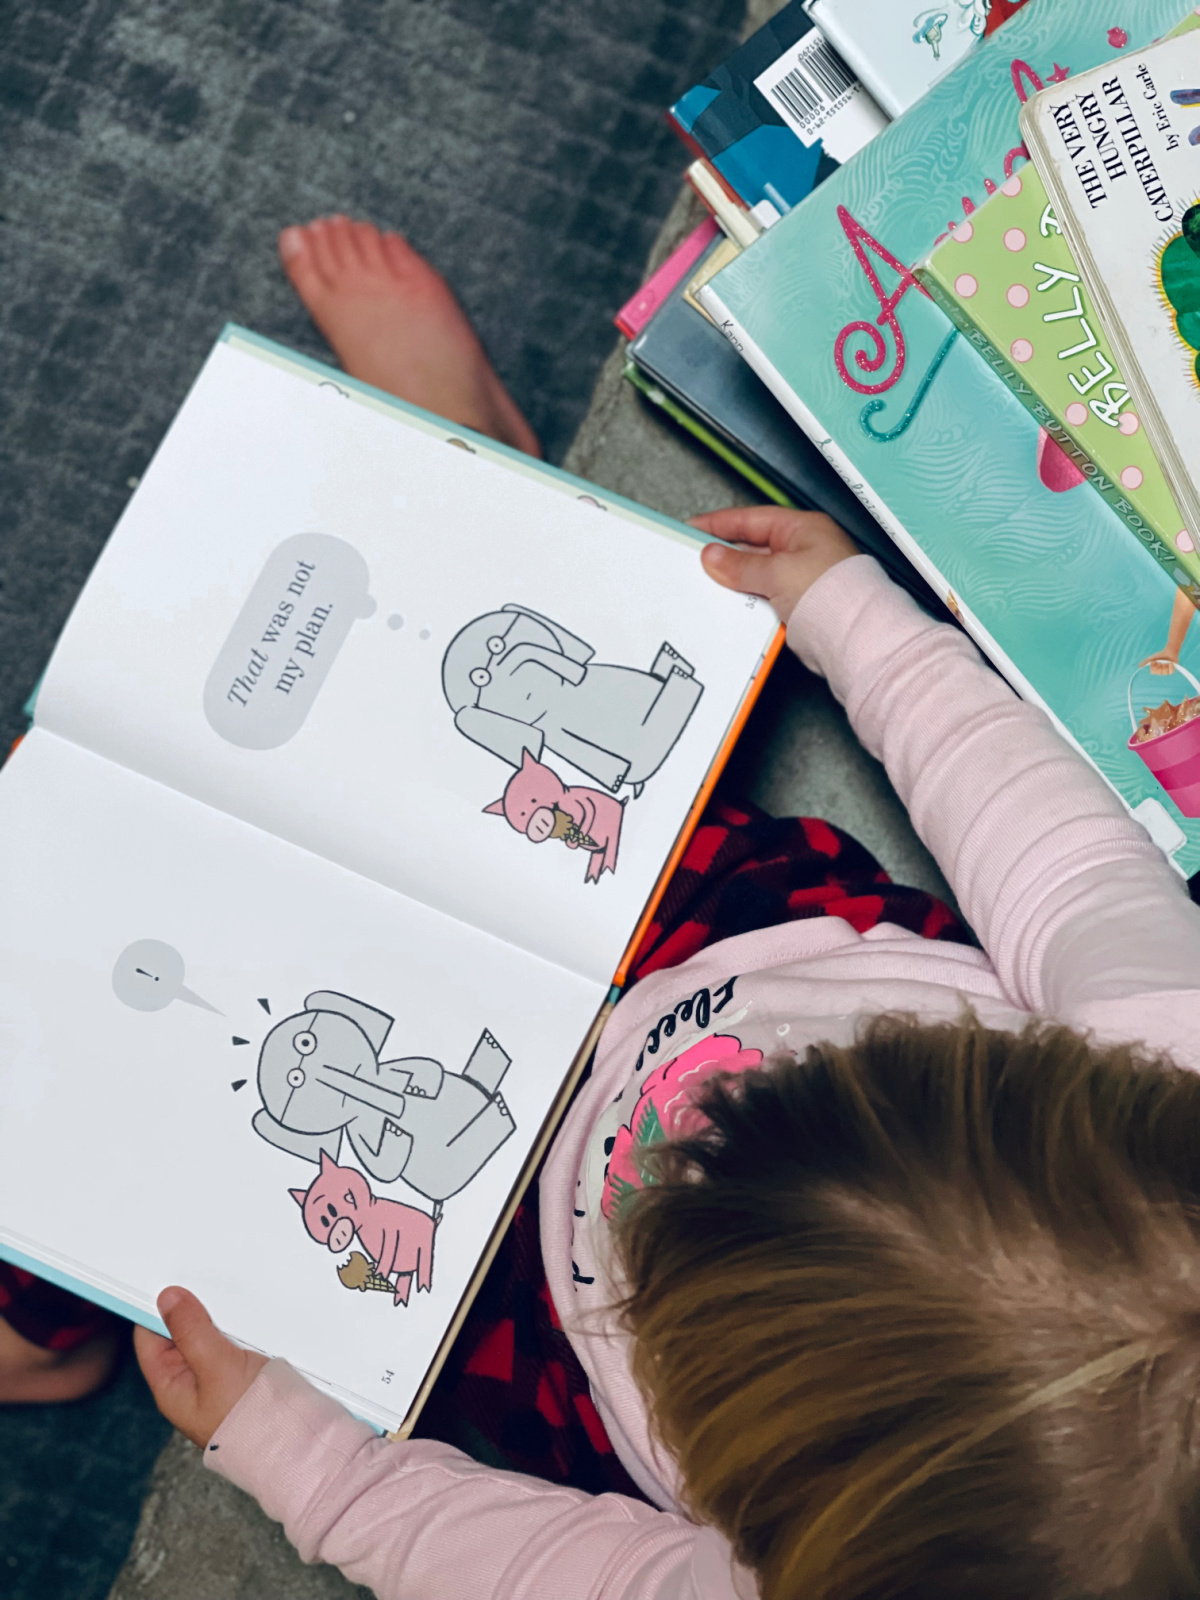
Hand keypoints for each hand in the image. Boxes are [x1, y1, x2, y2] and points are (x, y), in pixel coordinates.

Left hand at [134, 1287, 267, 1447]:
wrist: (296, 1443)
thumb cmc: (250, 1418)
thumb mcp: (215, 1366)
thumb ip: (191, 1330)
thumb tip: (168, 1298)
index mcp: (171, 1386)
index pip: (150, 1336)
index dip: (156, 1307)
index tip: (170, 1277)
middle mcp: (192, 1383)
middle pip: (181, 1333)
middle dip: (193, 1306)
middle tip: (204, 1275)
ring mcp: (220, 1379)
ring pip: (212, 1335)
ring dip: (221, 1316)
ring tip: (231, 1290)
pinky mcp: (246, 1375)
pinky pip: (237, 1342)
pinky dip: (242, 1326)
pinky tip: (253, 1312)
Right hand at [692, 507, 858, 621]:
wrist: (857, 639)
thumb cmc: (834, 594)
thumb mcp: (777, 572)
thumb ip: (740, 565)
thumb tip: (713, 556)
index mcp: (804, 529)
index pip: (752, 519)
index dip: (720, 524)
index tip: (693, 529)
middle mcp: (805, 551)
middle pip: (754, 548)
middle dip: (724, 556)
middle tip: (693, 561)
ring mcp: (803, 580)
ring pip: (758, 577)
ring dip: (735, 583)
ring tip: (707, 586)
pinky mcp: (801, 607)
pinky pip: (765, 600)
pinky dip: (747, 603)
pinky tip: (730, 608)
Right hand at [1140, 648, 1179, 676]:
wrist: (1169, 651)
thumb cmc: (1160, 655)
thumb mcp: (1151, 658)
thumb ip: (1145, 662)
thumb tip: (1139, 666)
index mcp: (1156, 670)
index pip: (1153, 672)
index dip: (1154, 667)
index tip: (1155, 661)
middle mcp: (1161, 672)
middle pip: (1159, 673)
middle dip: (1160, 666)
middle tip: (1161, 661)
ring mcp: (1167, 671)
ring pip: (1164, 673)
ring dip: (1165, 666)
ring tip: (1166, 662)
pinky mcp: (1173, 670)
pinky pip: (1170, 672)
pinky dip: (1170, 667)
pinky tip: (1170, 663)